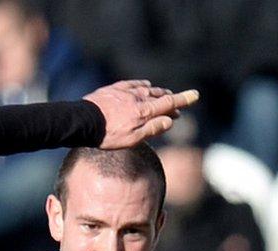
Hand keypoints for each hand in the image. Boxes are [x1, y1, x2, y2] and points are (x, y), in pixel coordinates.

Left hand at [84, 81, 199, 148]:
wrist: (83, 122)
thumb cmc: (107, 135)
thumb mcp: (132, 139)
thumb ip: (152, 129)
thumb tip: (169, 121)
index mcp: (144, 112)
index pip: (168, 104)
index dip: (183, 100)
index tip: (195, 95)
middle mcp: (137, 99)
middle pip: (159, 96)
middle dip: (170, 99)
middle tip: (177, 105)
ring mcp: (125, 92)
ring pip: (147, 89)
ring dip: (158, 92)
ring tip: (164, 95)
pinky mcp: (114, 89)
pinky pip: (133, 84)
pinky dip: (143, 84)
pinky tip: (145, 85)